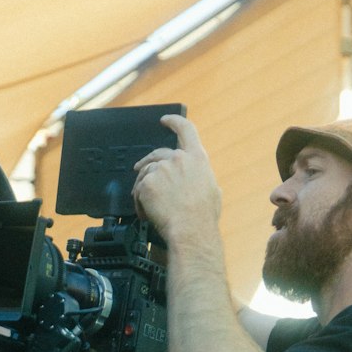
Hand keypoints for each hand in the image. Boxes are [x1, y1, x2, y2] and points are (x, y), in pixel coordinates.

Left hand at [132, 114, 221, 239]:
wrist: (190, 231)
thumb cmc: (203, 218)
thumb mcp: (213, 192)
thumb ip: (202, 178)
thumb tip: (200, 180)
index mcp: (197, 158)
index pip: (186, 130)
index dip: (174, 122)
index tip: (165, 120)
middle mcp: (178, 159)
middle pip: (157, 154)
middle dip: (147, 161)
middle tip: (139, 169)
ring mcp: (161, 169)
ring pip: (145, 174)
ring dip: (143, 188)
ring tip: (147, 207)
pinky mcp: (147, 183)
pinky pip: (138, 191)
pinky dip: (140, 203)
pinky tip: (146, 214)